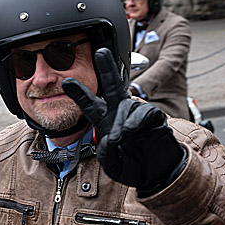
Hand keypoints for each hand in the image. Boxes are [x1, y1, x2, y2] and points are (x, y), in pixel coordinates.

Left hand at [62, 48, 185, 193]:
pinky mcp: (153, 117)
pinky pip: (143, 113)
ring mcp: (137, 114)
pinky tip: (132, 131)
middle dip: (107, 68)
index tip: (66, 81)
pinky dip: (135, 122)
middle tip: (101, 52)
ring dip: (121, 122)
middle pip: (111, 86)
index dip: (79, 94)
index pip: (91, 105)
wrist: (158, 173)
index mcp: (106, 122)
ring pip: (126, 106)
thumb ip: (107, 154)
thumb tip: (110, 137)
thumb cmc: (134, 166)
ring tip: (120, 137)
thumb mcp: (113, 165)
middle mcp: (120, 113)